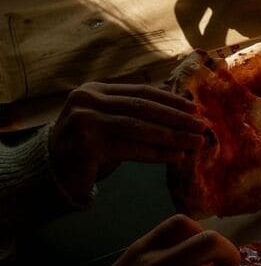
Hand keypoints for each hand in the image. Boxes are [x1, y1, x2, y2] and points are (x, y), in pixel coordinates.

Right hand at [49, 82, 207, 204]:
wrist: (53, 174)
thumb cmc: (87, 150)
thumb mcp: (110, 125)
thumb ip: (135, 115)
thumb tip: (179, 113)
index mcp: (96, 90)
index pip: (141, 91)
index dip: (170, 99)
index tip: (195, 108)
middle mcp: (88, 100)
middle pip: (143, 107)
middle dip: (176, 117)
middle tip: (203, 126)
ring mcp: (86, 120)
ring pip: (140, 127)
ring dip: (172, 135)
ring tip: (196, 142)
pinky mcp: (87, 144)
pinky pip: (131, 149)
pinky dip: (157, 153)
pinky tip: (177, 157)